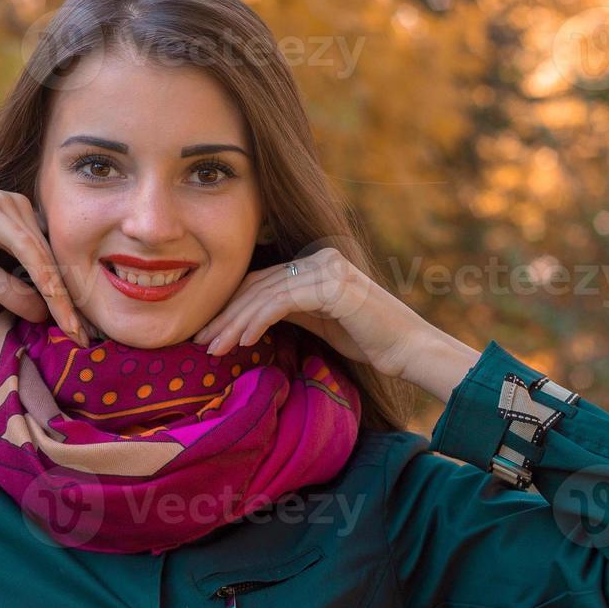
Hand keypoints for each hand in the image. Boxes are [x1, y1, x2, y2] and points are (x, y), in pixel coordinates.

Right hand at [0, 165, 89, 346]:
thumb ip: (7, 288)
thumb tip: (41, 314)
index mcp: (24, 224)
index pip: (54, 267)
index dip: (68, 302)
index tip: (81, 334)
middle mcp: (26, 212)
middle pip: (58, 264)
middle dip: (74, 304)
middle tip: (88, 340)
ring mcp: (14, 207)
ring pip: (47, 258)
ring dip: (62, 296)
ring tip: (74, 329)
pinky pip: (26, 246)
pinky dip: (41, 274)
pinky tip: (53, 299)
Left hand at [191, 246, 436, 379]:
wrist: (409, 349)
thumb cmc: (369, 340)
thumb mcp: (319, 322)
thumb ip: (290, 311)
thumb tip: (250, 319)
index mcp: (315, 263)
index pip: (260, 281)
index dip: (230, 305)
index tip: (207, 332)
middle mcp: (319, 258)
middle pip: (258, 285)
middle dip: (225, 314)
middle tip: (198, 340)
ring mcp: (327, 268)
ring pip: (266, 294)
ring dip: (235, 323)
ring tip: (213, 349)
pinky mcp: (333, 286)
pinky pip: (283, 302)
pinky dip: (259, 321)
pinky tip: (243, 342)